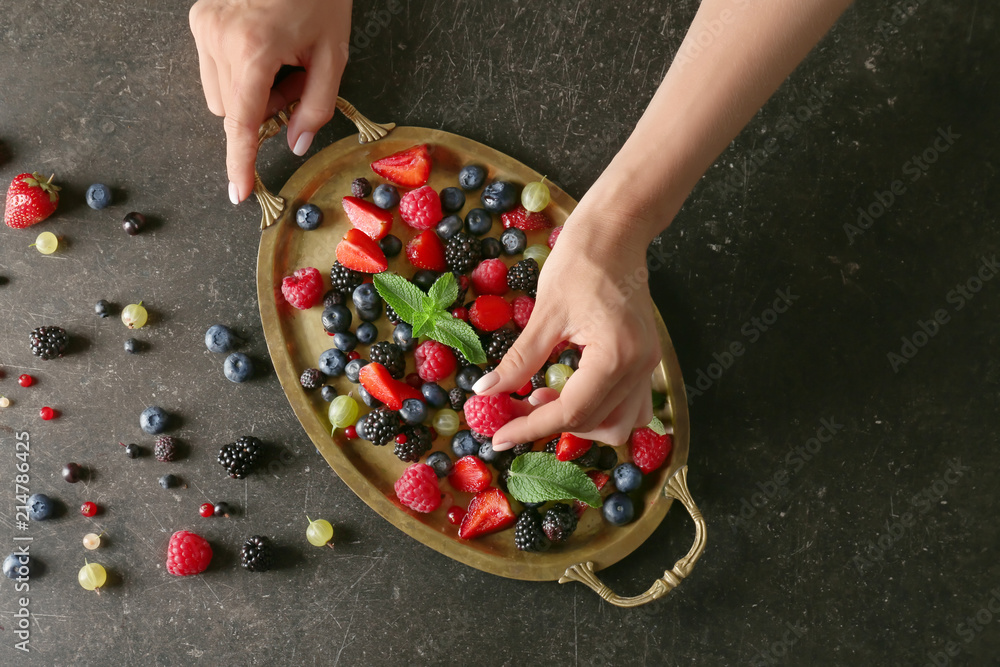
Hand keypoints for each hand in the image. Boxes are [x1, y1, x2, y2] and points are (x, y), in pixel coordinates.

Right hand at [188, 0, 352, 203]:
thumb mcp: (333, 55)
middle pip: (231, 111)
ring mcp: (204, 26)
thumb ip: (316, 107)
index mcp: (253, 50)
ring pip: (220, 94)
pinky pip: (214, 68)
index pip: (241, 123)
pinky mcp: (200, 18)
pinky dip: (239, 71)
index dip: (241, 162)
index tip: (239, 192)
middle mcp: (218, 38)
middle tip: (297, 82)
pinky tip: (264, 47)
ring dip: (250, 93)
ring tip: (281, 60)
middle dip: (263, 111)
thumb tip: (296, 143)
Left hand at [478, 201, 661, 449]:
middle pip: (595, 424)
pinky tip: (566, 390)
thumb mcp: (545, 312)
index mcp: (616, 355)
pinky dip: (597, 409)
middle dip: (550, 425)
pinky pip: (627, 405)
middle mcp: (639, 367)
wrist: (617, 230)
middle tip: (512, 410)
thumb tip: (486, 392)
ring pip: (618, 424)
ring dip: (578, 422)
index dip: (531, 429)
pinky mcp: (644, 360)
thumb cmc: (581, 261)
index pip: (572, 412)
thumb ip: (519, 360)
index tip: (498, 437)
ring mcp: (647, 365)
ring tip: (540, 399)